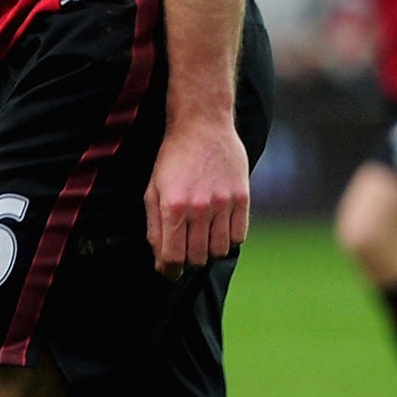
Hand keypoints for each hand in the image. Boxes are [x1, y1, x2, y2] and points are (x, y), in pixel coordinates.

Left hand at [145, 114, 250, 274]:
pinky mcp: (243, 197)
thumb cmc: (173, 159)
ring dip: (209, 249)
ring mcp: (224, 203)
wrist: (202, 124)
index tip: (169, 272)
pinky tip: (219, 226)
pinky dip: (230, 238)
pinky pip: (240, 236)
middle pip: (197, 258)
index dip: (169, 270)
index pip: (173, 257)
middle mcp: (200, 208)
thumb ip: (156, 228)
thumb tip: (162, 261)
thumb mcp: (153, 191)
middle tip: (185, 250)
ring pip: (220, 250)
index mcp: (173, 207)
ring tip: (202, 235)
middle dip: (188, 260)